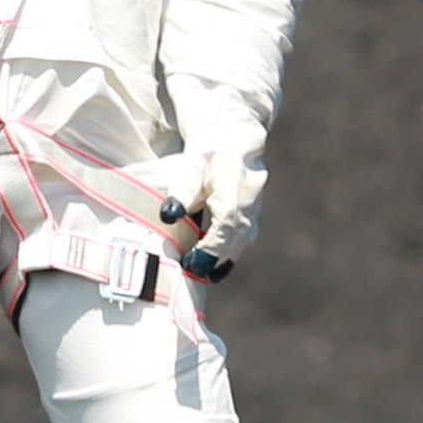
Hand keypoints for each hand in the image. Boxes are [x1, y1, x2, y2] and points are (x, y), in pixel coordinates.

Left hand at [149, 152, 260, 277]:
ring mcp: (253, 219)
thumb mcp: (190, 170)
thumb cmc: (209, 160)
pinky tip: (210, 270)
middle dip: (210, 261)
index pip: (225, 228)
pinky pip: (239, 247)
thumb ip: (180, 194)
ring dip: (217, 262)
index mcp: (234, 194)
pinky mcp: (251, 225)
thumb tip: (169, 215)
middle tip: (186, 271)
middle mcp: (249, 210)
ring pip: (237, 248)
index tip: (190, 263)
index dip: (208, 250)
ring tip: (194, 272)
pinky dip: (223, 258)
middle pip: (232, 244)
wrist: (234, 151)